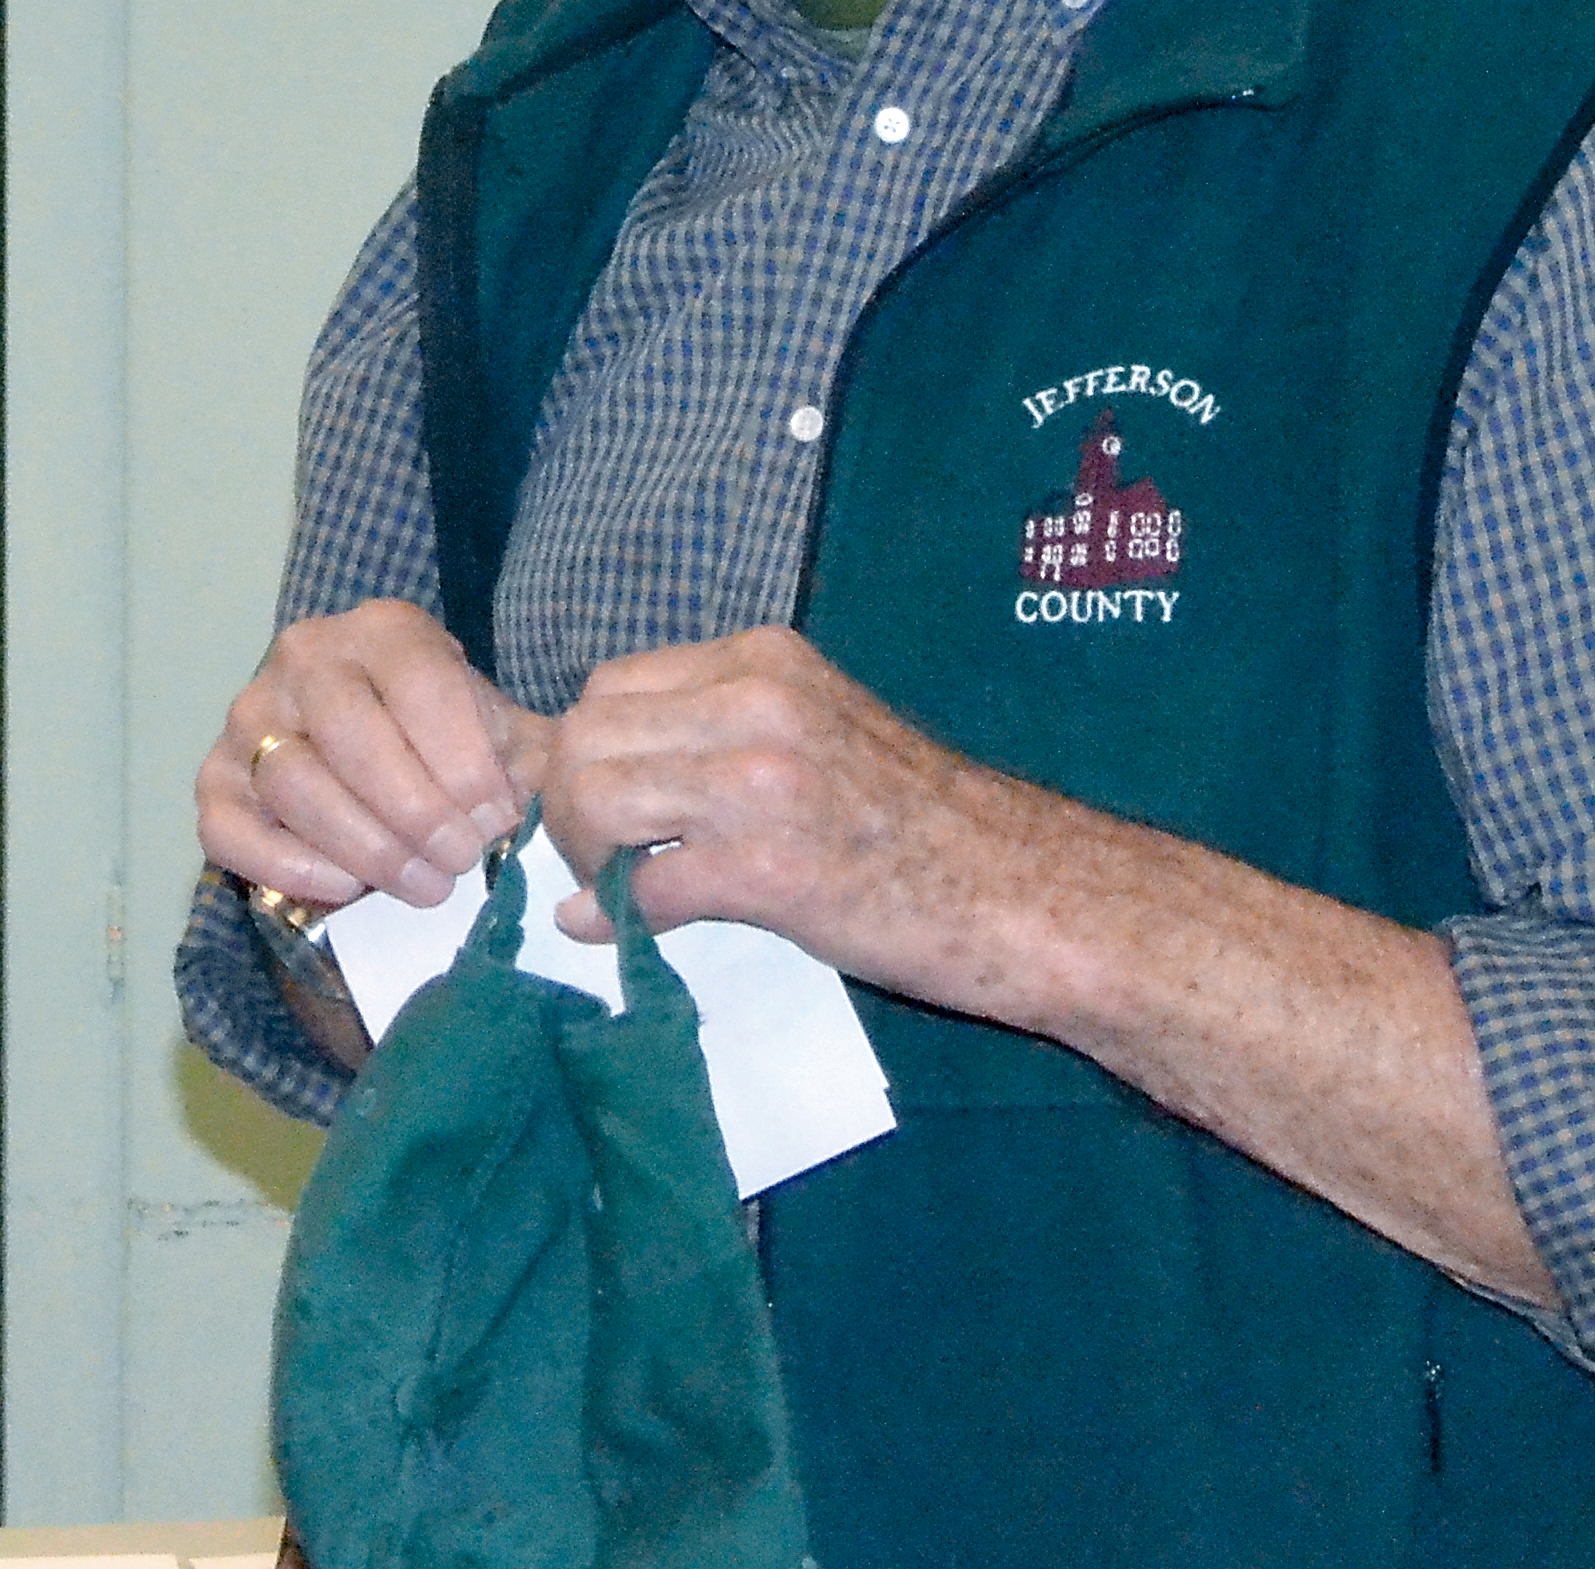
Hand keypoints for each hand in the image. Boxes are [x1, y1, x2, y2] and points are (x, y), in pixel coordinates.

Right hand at [199, 598, 547, 911]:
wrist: (386, 773)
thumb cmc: (453, 754)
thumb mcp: (504, 741)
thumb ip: (538, 764)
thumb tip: (558, 802)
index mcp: (384, 631)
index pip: (416, 678)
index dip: (461, 757)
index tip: (496, 817)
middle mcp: (305, 656)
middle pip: (349, 730)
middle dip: (414, 808)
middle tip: (460, 861)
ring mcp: (250, 716)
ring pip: (291, 779)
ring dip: (364, 844)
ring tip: (423, 887)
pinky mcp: (215, 780)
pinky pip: (230, 826)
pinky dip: (286, 864)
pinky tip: (346, 889)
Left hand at [537, 626, 1019, 996]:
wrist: (1026, 891)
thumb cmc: (925, 821)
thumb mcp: (818, 731)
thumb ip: (719, 736)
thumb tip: (602, 778)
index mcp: (763, 659)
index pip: (610, 685)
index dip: (586, 750)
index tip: (602, 806)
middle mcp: (754, 701)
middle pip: (585, 734)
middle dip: (568, 802)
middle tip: (597, 857)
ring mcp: (760, 782)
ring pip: (593, 799)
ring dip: (585, 856)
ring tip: (615, 888)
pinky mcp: (769, 868)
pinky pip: (644, 886)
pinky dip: (617, 917)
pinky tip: (623, 934)